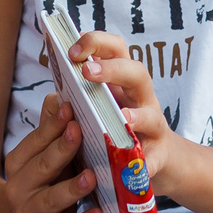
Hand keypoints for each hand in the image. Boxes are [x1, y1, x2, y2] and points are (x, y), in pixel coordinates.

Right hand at [4, 92, 99, 212]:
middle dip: (60, 150)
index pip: (35, 142)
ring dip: (71, 188)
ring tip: (92, 177)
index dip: (52, 126)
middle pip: (42, 167)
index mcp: (18, 162)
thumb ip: (49, 132)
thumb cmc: (38, 184)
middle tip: (80, 132)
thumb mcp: (39, 157)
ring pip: (51, 199)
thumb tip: (56, 96)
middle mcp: (19, 187)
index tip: (70, 108)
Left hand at [70, 29, 184, 187]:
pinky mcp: (159, 155)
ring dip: (137, 115)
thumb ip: (76, 102)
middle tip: (87, 71)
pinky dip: (147, 163)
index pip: (114, 50)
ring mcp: (154, 126)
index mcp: (122, 83)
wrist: (150, 162)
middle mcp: (141, 99)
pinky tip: (138, 169)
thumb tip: (54, 98)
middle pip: (136, 72)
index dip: (95, 43)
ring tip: (123, 118)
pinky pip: (154, 158)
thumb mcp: (93, 113)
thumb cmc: (113, 132)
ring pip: (151, 114)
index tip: (72, 48)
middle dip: (112, 69)